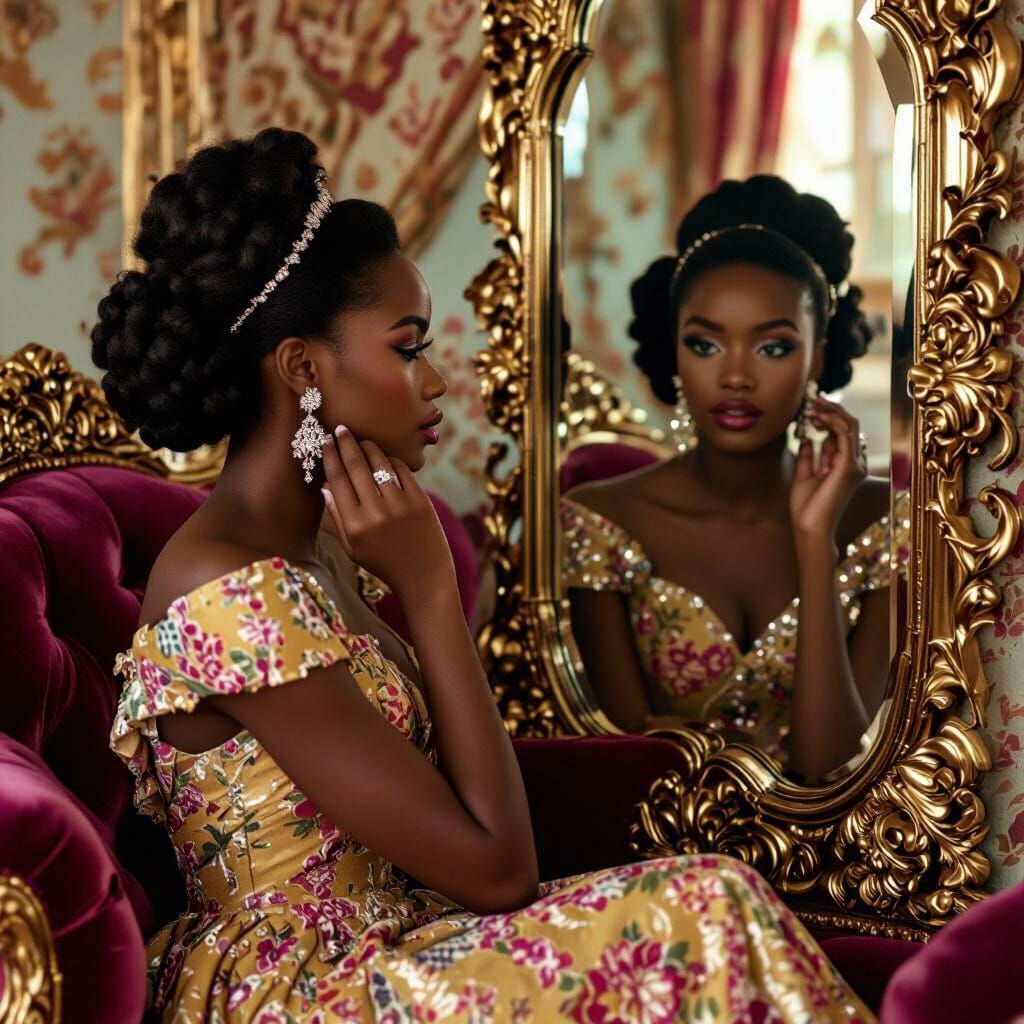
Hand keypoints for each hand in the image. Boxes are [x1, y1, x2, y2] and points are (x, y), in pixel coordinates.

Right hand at [320, 426, 454, 598]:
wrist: (423, 576)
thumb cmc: (384, 562)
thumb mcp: (353, 548)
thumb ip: (336, 519)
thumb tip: (324, 486)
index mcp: (354, 527)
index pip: (337, 481)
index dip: (330, 457)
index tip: (325, 442)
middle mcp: (375, 514)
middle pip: (355, 466)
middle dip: (345, 443)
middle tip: (340, 429)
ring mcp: (400, 506)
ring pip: (379, 463)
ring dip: (368, 447)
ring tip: (361, 440)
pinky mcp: (420, 501)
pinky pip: (401, 470)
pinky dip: (390, 460)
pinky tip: (384, 457)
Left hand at [789, 396, 866, 545]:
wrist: (809, 527)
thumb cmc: (807, 508)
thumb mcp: (804, 476)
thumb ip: (808, 457)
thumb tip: (807, 439)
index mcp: (846, 465)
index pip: (842, 433)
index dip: (828, 417)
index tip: (810, 409)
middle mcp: (855, 463)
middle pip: (849, 425)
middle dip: (831, 409)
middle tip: (813, 399)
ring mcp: (855, 464)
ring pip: (849, 425)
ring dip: (830, 411)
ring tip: (812, 404)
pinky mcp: (849, 466)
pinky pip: (845, 434)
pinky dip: (832, 421)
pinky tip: (817, 417)